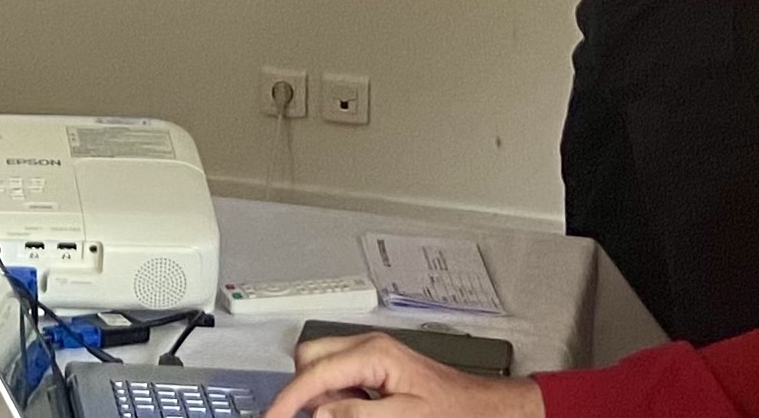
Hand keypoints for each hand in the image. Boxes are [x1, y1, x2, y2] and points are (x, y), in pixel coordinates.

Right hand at [263, 333, 544, 417]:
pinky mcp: (376, 365)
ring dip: (325, 396)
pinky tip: (363, 410)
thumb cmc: (454, 411)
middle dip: (306, 391)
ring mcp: (371, 354)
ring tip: (353, 414)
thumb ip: (357, 414)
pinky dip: (340, 396)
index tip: (273, 417)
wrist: (485, 407)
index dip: (288, 400)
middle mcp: (368, 347)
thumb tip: (317, 413)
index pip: (314, 375)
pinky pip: (340, 376)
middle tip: (320, 416)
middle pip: (310, 359)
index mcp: (373, 355)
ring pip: (322, 367)